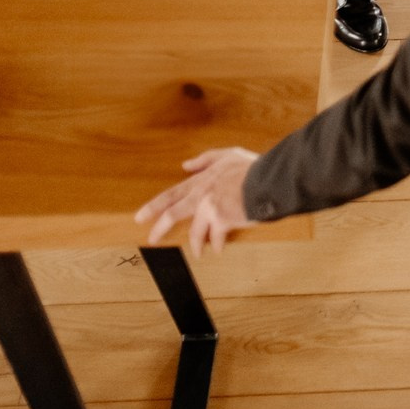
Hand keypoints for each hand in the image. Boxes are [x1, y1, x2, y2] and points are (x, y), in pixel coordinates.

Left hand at [135, 147, 261, 256]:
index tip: (140, 216)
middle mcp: (201, 195)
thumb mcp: (228, 155)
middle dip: (160, 229)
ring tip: (198, 253)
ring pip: (195, 233)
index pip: (172, 194)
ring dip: (197, 245)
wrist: (268, 180)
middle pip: (173, 214)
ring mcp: (209, 209)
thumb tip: (186, 165)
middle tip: (152, 240)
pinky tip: (219, 249)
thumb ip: (206, 159)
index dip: (154, 206)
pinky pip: (216, 239)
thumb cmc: (252, 168)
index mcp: (201, 180)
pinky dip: (217, 245)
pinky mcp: (221, 221)